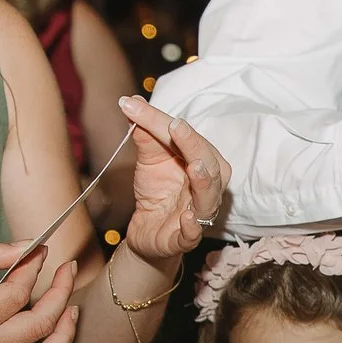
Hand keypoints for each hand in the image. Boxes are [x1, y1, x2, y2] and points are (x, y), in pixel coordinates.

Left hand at [117, 95, 228, 263]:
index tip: (135, 107)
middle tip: (175, 127)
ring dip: (204, 182)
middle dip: (194, 146)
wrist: (147, 230)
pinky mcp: (184, 239)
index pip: (189, 139)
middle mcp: (207, 188)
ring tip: (195, 167)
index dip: (163, 122)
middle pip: (210, 165)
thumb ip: (145, 134)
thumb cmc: (157, 192)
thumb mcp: (149, 159)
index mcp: (203, 163)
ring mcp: (198, 214)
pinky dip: (193, 227)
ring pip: (209, 198)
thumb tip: (131, 103)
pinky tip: (188, 217)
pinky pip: (194, 235)